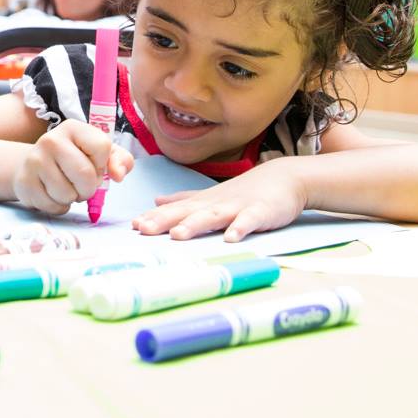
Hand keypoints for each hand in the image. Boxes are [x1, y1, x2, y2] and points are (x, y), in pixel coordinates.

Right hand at [11, 120, 133, 215]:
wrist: (34, 166)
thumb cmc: (74, 159)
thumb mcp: (100, 154)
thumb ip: (120, 160)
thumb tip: (118, 174)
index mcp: (73, 127)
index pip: (102, 147)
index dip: (102, 163)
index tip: (94, 164)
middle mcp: (51, 139)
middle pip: (85, 174)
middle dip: (89, 187)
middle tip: (81, 184)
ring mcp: (35, 160)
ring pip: (68, 194)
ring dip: (73, 198)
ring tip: (66, 187)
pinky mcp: (25, 182)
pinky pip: (53, 206)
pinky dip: (59, 206)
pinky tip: (53, 194)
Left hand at [133, 160, 306, 241]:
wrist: (285, 178)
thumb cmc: (246, 190)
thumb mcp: (211, 195)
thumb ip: (185, 199)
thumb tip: (156, 200)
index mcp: (204, 202)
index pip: (174, 210)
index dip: (154, 217)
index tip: (133, 226)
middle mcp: (216, 204)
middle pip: (187, 212)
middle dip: (164, 221)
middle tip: (143, 229)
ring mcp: (238, 207)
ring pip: (213, 216)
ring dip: (195, 225)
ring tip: (177, 235)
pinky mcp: (260, 212)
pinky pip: (249, 221)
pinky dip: (240, 228)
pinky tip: (231, 239)